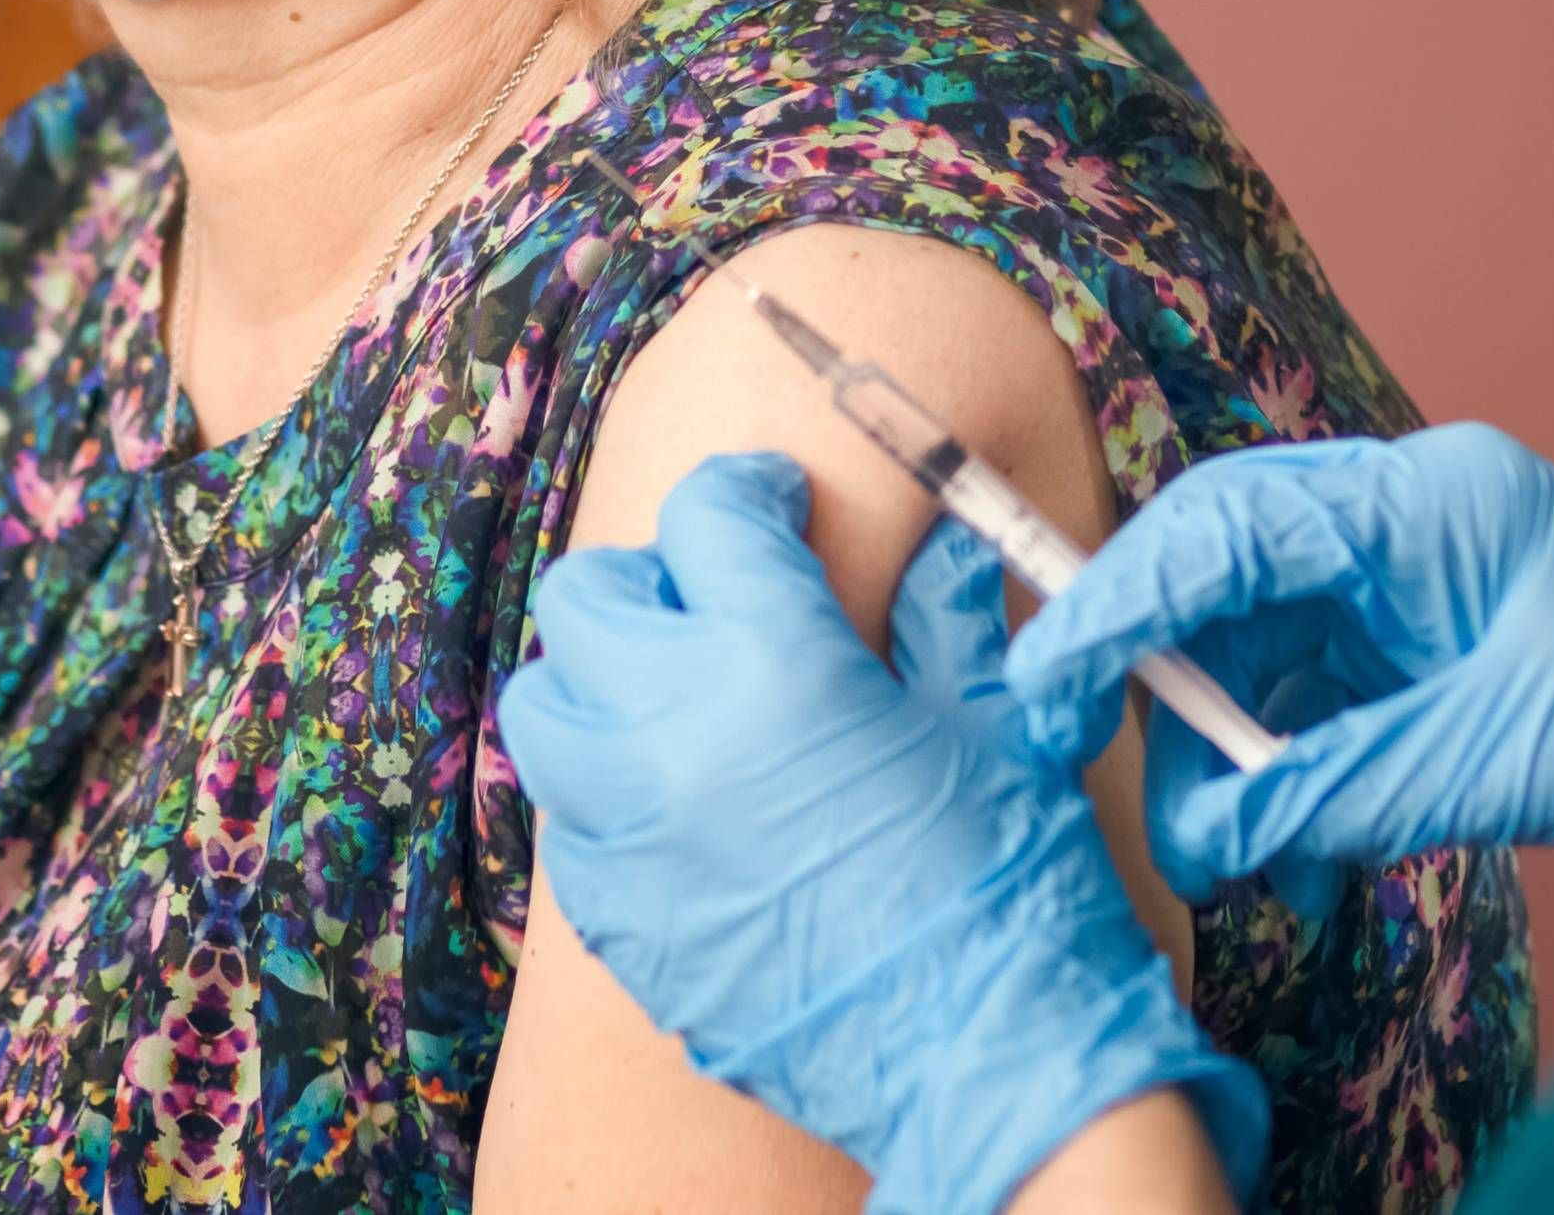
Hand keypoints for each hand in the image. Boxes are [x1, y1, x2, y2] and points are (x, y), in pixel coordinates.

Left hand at [501, 453, 1269, 1214]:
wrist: (986, 1058)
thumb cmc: (1009, 876)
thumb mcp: (993, 715)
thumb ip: (942, 610)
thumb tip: (933, 546)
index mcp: (774, 656)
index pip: (708, 514)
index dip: (749, 494)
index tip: (773, 506)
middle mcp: (671, 730)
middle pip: (588, 597)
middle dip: (652, 580)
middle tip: (718, 606)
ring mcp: (628, 832)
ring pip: (545, 708)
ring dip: (601, 686)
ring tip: (677, 708)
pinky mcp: (614, 921)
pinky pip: (568, 822)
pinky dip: (609, 795)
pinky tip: (683, 812)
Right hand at [1007, 424, 1553, 892]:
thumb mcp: (1499, 758)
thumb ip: (1337, 789)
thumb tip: (1204, 831)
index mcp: (1431, 501)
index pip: (1231, 527)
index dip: (1122, 602)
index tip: (1051, 685)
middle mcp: (1410, 522)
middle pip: (1227, 579)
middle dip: (1164, 687)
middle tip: (1114, 780)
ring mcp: (1419, 583)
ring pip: (1262, 651)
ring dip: (1231, 759)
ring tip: (1236, 866)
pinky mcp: (1430, 648)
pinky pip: (1317, 699)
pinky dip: (1288, 778)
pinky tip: (1291, 861)